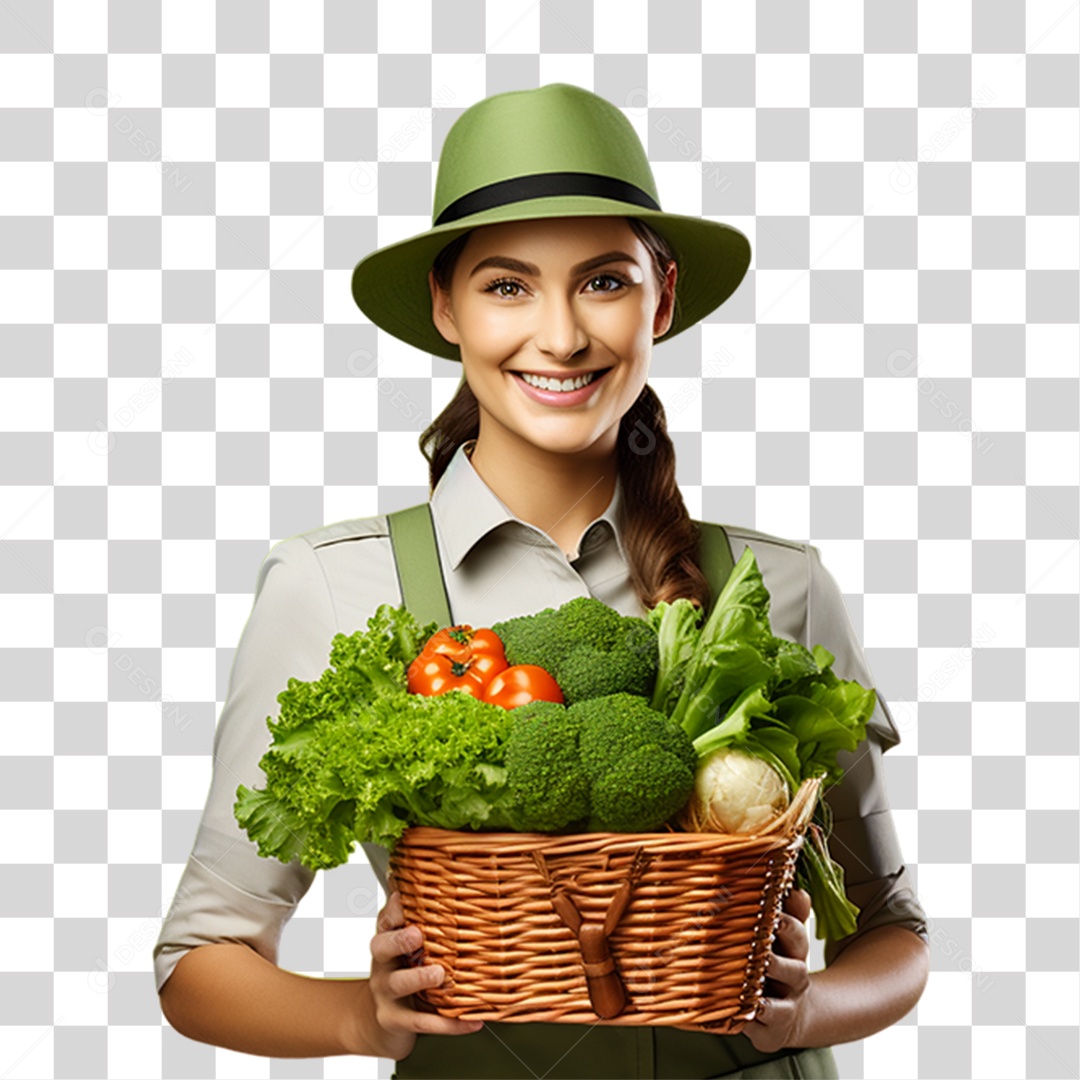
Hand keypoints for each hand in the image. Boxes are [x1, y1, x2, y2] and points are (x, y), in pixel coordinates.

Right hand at [366, 888, 483, 1059]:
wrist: (377, 1023)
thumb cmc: (398, 972)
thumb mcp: (402, 943)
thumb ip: (412, 915)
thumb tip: (415, 872)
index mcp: (387, 941)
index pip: (385, 920)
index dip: (393, 910)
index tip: (403, 899)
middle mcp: (383, 965)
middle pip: (381, 948)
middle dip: (399, 940)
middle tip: (418, 935)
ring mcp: (387, 994)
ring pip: (398, 985)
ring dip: (419, 979)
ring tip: (440, 975)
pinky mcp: (396, 1021)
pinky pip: (423, 1023)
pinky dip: (449, 1024)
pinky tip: (472, 1021)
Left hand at [739, 888, 813, 1052]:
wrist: (790, 1015)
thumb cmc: (778, 964)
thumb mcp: (785, 937)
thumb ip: (790, 913)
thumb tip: (797, 889)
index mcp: (795, 951)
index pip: (797, 935)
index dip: (789, 925)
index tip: (775, 916)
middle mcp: (794, 981)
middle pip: (793, 970)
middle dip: (776, 962)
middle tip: (761, 955)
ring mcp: (784, 1008)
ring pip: (778, 1005)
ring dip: (763, 998)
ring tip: (749, 992)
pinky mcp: (771, 1034)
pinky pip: (761, 1031)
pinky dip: (750, 1026)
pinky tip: (739, 1017)